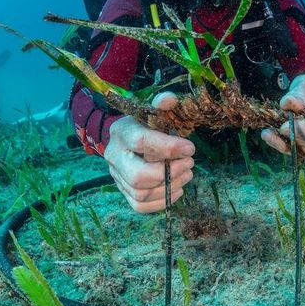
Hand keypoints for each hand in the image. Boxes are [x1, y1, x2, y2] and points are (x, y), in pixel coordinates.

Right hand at [104, 92, 195, 212]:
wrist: (129, 138)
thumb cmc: (147, 124)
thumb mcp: (153, 111)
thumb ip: (161, 105)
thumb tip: (170, 99)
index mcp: (121, 132)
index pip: (141, 142)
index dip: (168, 147)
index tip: (190, 148)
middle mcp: (114, 156)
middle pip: (138, 176)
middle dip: (169, 173)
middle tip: (190, 163)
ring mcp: (117, 177)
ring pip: (141, 193)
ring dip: (170, 186)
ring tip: (188, 173)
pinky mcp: (124, 192)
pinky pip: (140, 206)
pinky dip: (162, 201)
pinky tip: (178, 189)